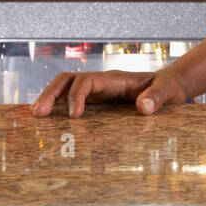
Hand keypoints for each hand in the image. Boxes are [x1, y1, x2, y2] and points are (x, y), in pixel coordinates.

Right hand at [31, 70, 191, 117]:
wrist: (170, 88)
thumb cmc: (168, 88)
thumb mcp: (168, 91)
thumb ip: (157, 97)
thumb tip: (143, 108)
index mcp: (114, 79)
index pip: (86, 81)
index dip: (77, 96)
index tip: (75, 116)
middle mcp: (100, 84)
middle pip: (67, 81)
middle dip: (51, 94)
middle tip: (38, 114)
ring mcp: (96, 94)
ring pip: (65, 91)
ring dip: (49, 101)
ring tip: (36, 119)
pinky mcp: (96, 105)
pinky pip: (72, 104)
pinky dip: (58, 111)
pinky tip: (49, 126)